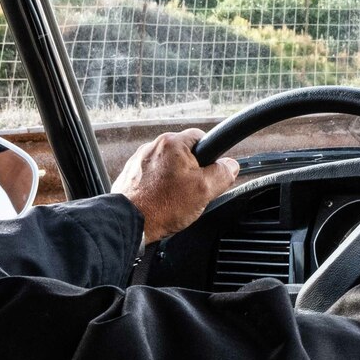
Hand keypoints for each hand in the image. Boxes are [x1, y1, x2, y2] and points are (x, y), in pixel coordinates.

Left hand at [112, 129, 238, 243]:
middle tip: (193, 191)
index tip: (210, 171)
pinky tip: (160, 201)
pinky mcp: (131, 173)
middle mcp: (153, 146)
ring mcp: (139, 159)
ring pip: (168, 166)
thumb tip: (230, 166)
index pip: (201, 137)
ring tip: (174, 199)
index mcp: (172, 143)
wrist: (129, 222)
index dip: (210, 155)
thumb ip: (223, 174)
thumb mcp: (204, 190)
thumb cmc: (162, 206)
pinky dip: (158, 186)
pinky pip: (153, 176)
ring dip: (174, 179)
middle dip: (191, 171)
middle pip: (184, 153)